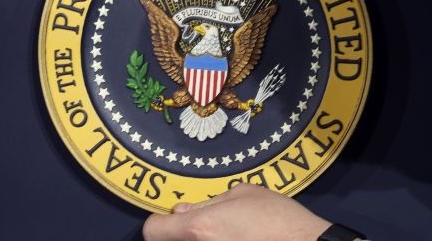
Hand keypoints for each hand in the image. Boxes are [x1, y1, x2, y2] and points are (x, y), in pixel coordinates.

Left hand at [142, 184, 331, 240]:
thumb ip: (210, 202)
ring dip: (203, 239)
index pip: (153, 230)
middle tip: (207, 226)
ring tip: (227, 233)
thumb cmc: (278, 220)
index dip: (161, 222)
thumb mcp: (244, 194)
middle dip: (183, 232)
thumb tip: (184, 210)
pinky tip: (239, 240)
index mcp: (200, 228)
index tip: (173, 220)